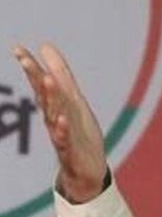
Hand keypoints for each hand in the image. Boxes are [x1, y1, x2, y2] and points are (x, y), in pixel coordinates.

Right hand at [11, 44, 107, 202]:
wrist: (87, 169)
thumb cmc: (79, 132)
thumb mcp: (73, 101)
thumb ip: (61, 76)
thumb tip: (46, 46)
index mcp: (54, 106)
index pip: (40, 84)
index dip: (31, 67)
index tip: (18, 49)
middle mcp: (53, 118)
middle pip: (44, 95)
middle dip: (35, 77)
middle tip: (25, 59)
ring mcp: (61, 134)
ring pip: (54, 114)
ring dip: (50, 97)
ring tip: (46, 79)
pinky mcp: (71, 150)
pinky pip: (65, 139)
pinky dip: (63, 129)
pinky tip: (62, 119)